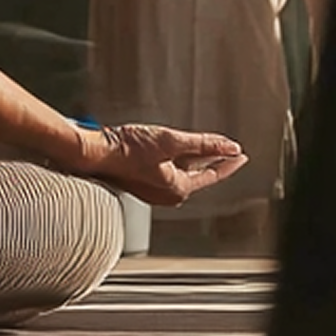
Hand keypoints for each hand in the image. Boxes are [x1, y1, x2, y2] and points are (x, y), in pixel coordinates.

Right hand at [84, 123, 247, 207]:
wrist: (94, 154)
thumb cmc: (126, 150)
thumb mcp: (171, 141)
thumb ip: (204, 144)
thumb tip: (231, 147)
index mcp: (178, 188)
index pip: (212, 175)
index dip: (229, 162)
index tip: (241, 155)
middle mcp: (167, 194)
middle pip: (198, 174)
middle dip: (213, 160)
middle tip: (227, 150)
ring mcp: (153, 189)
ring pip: (183, 172)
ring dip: (195, 159)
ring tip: (206, 147)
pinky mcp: (141, 181)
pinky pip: (169, 171)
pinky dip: (178, 160)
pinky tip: (178, 150)